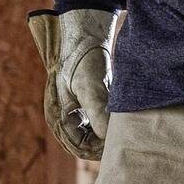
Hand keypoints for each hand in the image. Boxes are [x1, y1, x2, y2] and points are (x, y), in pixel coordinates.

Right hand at [26, 8, 113, 159]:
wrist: (86, 34)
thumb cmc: (83, 58)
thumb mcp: (90, 85)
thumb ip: (97, 112)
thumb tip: (106, 137)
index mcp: (58, 116)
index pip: (78, 146)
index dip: (98, 149)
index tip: (118, 142)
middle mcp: (65, 118)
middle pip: (85, 145)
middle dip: (103, 145)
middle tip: (125, 139)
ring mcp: (76, 113)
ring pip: (93, 137)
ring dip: (107, 137)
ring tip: (125, 132)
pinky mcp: (87, 106)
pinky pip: (98, 126)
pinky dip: (109, 127)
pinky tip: (122, 122)